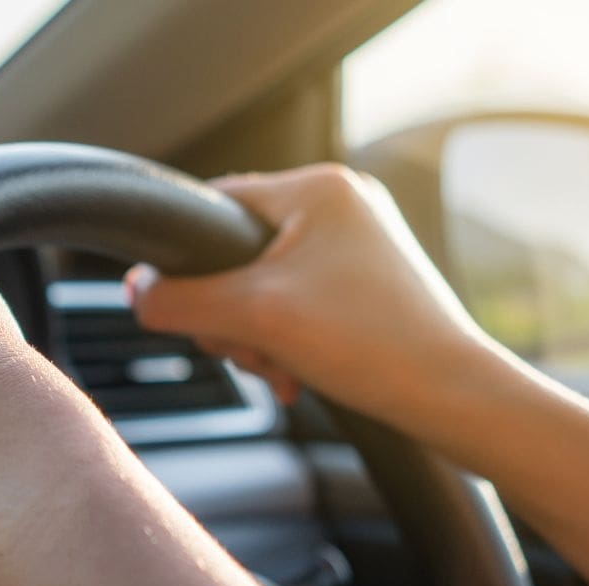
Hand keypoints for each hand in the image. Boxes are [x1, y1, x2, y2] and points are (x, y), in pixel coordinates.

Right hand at [124, 164, 518, 431]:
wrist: (453, 396)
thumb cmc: (369, 344)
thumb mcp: (253, 318)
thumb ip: (179, 300)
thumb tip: (135, 290)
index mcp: (318, 187)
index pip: (215, 205)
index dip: (188, 261)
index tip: (187, 308)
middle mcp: (344, 204)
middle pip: (237, 253)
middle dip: (229, 313)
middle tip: (247, 350)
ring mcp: (361, 244)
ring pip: (265, 286)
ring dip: (257, 335)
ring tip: (279, 369)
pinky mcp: (371, 285)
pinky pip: (299, 304)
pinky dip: (286, 341)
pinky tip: (295, 377)